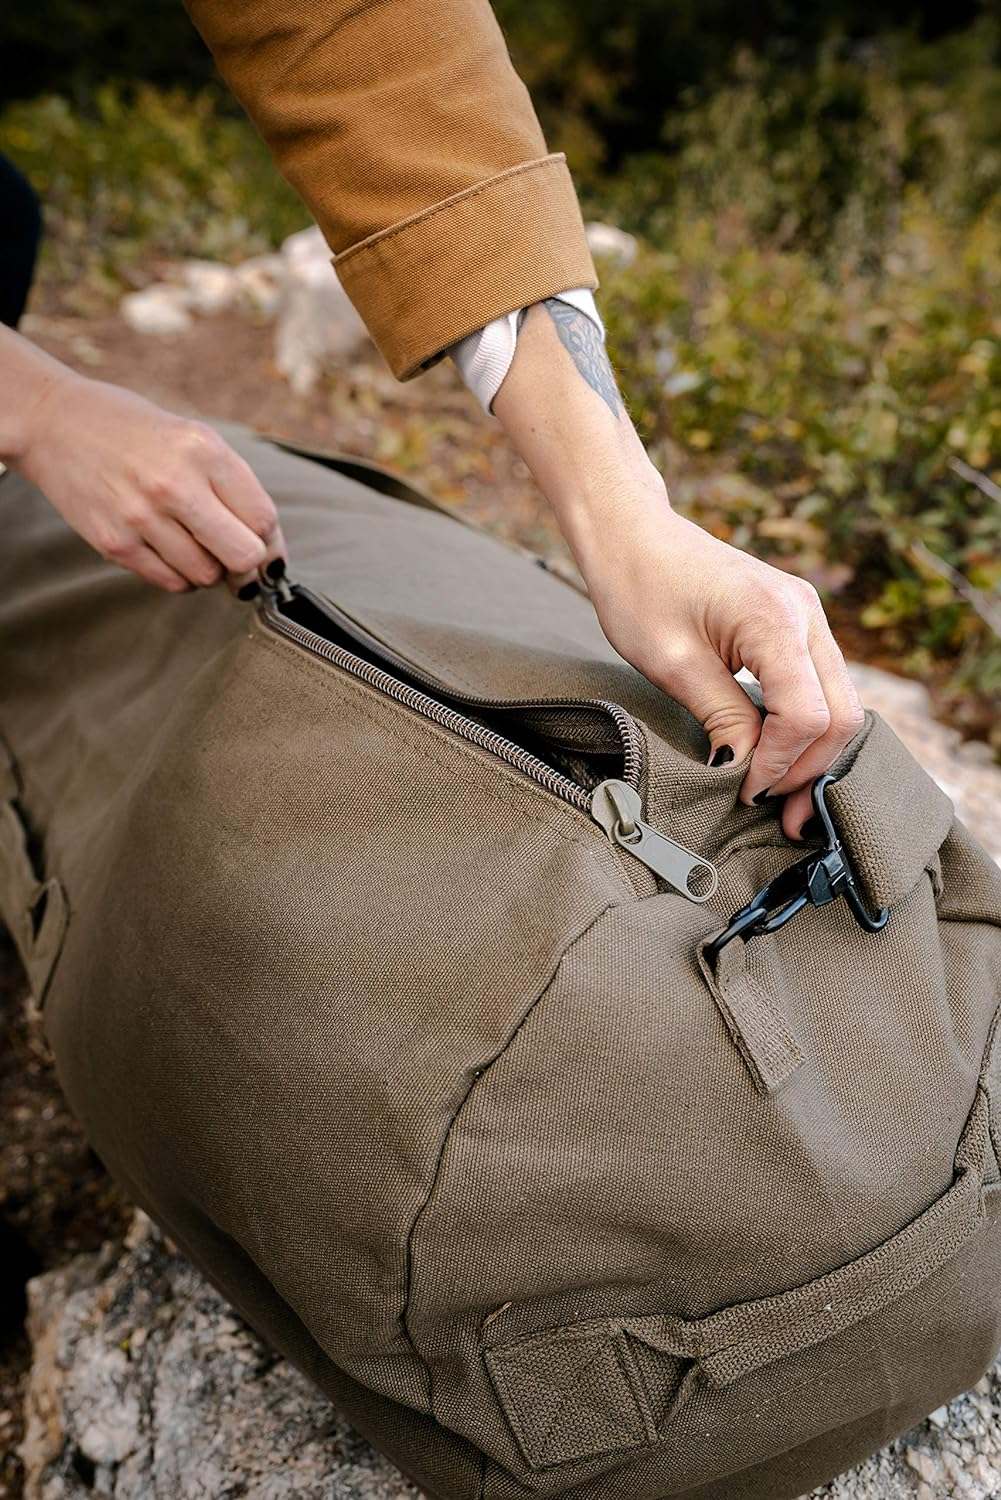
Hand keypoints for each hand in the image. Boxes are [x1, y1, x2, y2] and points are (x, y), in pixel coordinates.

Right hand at [4, 330, 283, 594]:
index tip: (265, 547)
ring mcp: (141, 517)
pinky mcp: (115, 543)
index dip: (270, 541)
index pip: (263, 519)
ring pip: (207, 576)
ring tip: (192, 542)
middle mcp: (174, 484)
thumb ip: (233, 486)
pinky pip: (170, 582)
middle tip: (235, 556)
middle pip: (243, 556)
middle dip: (247, 564)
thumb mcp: (193, 436)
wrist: (55, 424)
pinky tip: (168, 548)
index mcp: (203, 450)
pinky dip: (179, 575)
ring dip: (209, 569)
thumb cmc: (134, 431)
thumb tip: (269, 548)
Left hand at [491, 299, 863, 841]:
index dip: (780, 764)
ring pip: (839, 703)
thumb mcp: (671, 664)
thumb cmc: (638, 588)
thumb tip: (746, 771)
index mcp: (776, 619)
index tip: (744, 792)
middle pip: (841, 714)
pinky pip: (820, 686)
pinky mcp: (797, 624)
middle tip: (777, 816)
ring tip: (778, 796)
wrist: (631, 534)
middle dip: (810, 770)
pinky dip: (805, 727)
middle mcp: (806, 614)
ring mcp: (808, 616)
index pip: (806, 715)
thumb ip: (720, 717)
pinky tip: (776, 756)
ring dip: (812, 754)